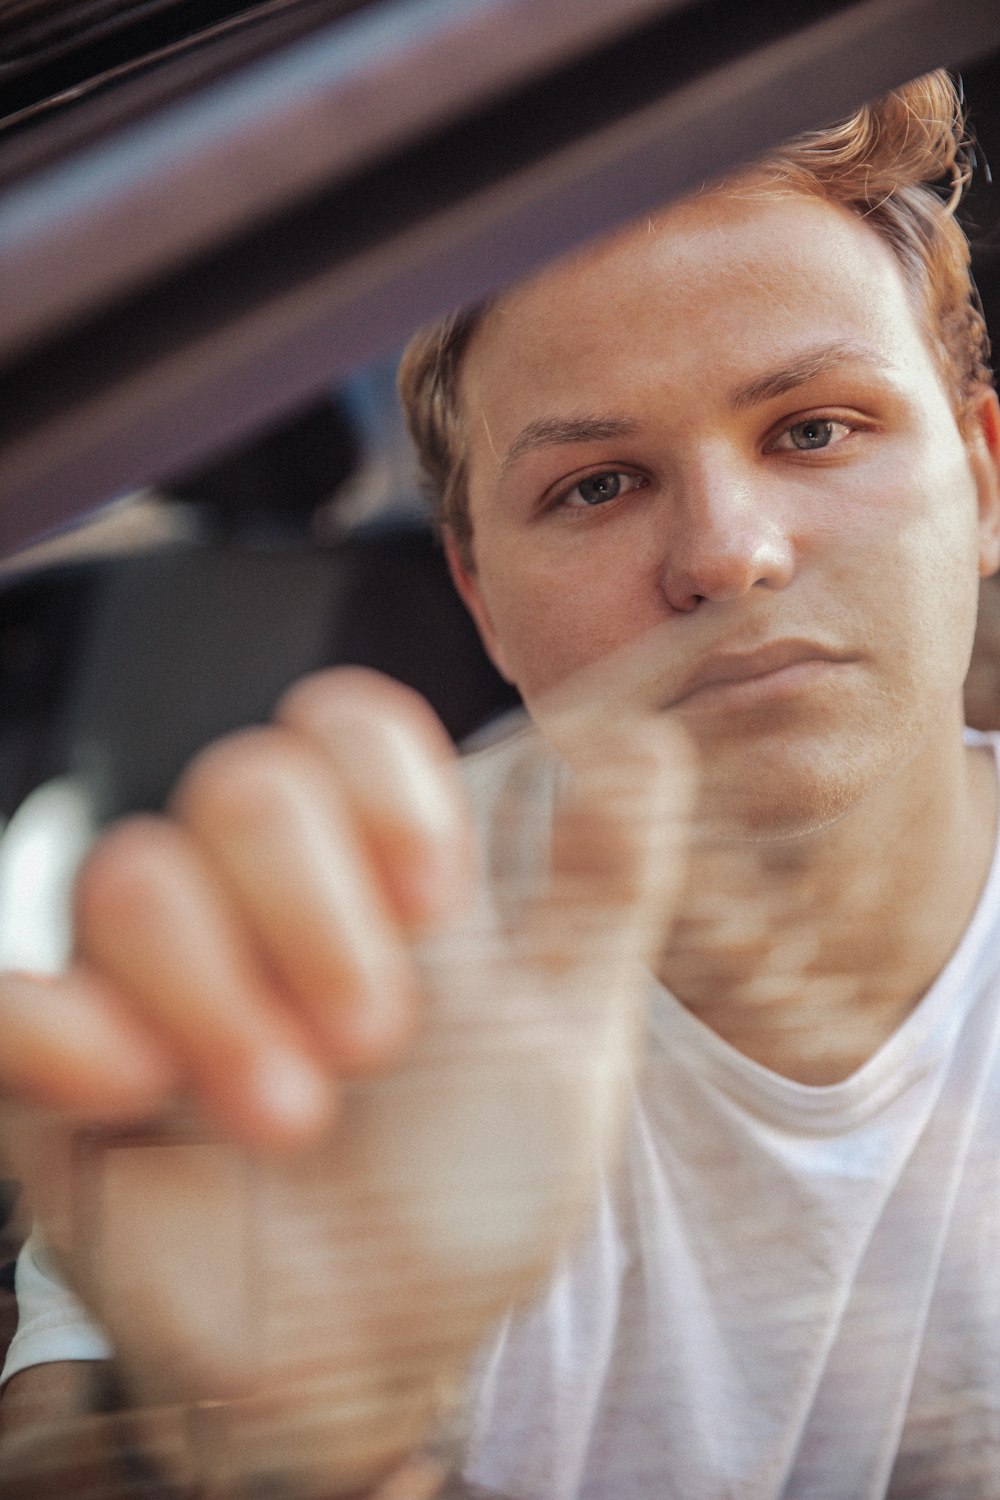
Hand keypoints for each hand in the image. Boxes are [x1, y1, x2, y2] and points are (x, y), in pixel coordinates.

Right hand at [0, 667, 690, 1496]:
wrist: (387, 1352)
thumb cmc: (472, 1187)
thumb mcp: (566, 1038)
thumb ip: (605, 889)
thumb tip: (648, 739)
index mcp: (366, 873)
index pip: (339, 726)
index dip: (382, 779)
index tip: (439, 897)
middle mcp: (251, 904)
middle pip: (242, 783)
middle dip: (318, 909)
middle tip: (381, 1044)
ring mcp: (151, 986)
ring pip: (132, 877)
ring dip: (221, 993)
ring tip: (296, 1118)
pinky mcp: (66, 1082)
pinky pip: (13, 1006)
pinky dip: (61, 1028)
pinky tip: (133, 1085)